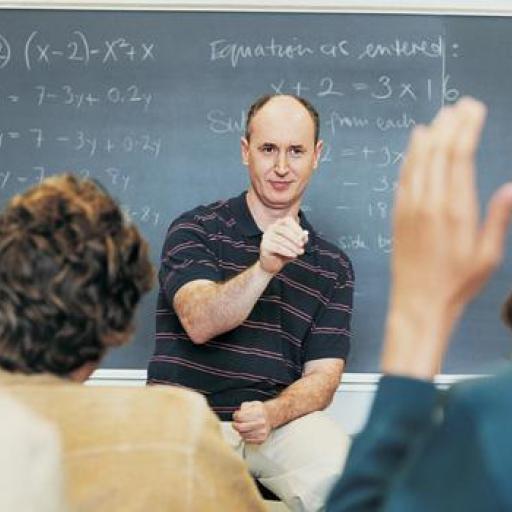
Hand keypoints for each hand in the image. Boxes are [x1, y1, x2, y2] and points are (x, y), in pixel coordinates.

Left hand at [232, 401, 272, 443]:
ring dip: (240, 431)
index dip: (235, 416)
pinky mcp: (261, 439)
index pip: (240, 417)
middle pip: (240, 427)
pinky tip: (248, 431)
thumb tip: (236, 415)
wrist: (271, 416)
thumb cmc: (259, 410)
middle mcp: (261, 422)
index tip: (236, 416)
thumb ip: (243, 407)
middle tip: (236, 423)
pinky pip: (247, 440)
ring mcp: (262, 432)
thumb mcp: (252, 404)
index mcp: (258, 412)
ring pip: (243, 434)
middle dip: (235, 425)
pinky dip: (245, 436)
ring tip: (244, 426)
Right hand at [259, 217, 307, 274]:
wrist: (272, 264)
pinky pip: (277, 247)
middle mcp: (271, 228)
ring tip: (300, 252)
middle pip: (284, 230)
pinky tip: (294, 255)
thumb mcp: (295, 245)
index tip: (304, 237)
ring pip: (281, 240)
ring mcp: (266, 236)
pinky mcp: (264, 246)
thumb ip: (301, 239)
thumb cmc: (285, 252)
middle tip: (302, 245)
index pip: (288, 220)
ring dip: (293, 246)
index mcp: (279, 224)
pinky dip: (287, 251)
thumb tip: (305, 235)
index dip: (297, 228)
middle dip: (295, 238)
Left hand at [382, 97, 511, 377]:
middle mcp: (430, 202)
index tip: (473, 110)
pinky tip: (416, 143)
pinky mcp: (397, 214)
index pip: (459, 157)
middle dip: (450, 125)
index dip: (466, 129)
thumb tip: (510, 187)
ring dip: (429, 136)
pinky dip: (410, 156)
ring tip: (441, 117)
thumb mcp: (488, 256)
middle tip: (460, 106)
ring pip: (417, 161)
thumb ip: (498, 219)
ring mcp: (409, 207)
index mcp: (456, 209)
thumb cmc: (458, 283)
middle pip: (438, 152)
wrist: (418, 303)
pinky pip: (403, 177)